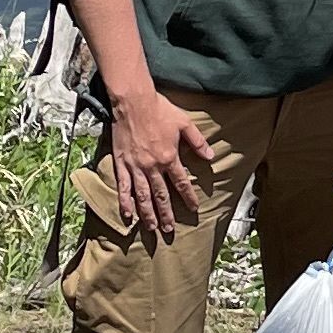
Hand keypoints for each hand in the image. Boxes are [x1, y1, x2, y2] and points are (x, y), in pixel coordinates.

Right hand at [106, 88, 215, 236]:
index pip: (181, 182)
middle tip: (169, 230)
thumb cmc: (159, 109)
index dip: (188, 197)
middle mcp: (153, 166)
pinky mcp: (122, 164)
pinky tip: (127, 215)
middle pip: (161, 195)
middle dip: (166, 213)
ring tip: (152, 227)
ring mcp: (136, 166)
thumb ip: (197, 142)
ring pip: (143, 195)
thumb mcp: (184, 123)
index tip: (193, 209)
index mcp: (169, 157)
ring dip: (148, 213)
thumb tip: (210, 157)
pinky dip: (125, 202)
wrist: (133, 102)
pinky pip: (123, 187)